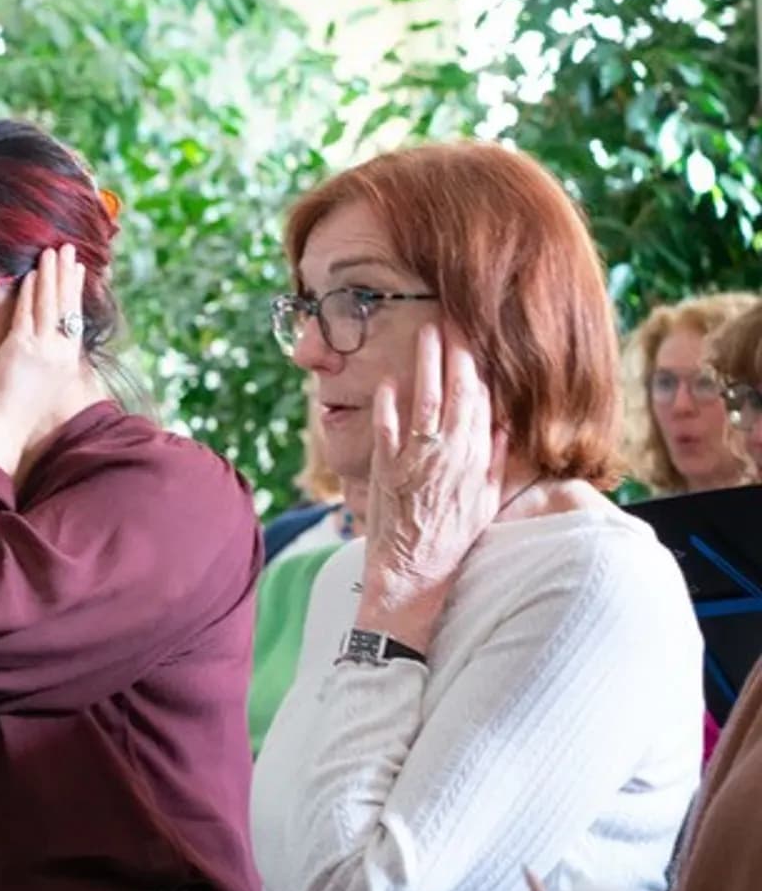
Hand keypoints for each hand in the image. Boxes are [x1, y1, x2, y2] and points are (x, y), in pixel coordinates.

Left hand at [0, 245, 107, 472]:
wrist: (3, 428)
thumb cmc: (17, 416)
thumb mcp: (40, 388)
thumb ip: (43, 368)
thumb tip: (39, 358)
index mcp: (66, 363)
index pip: (74, 319)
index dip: (75, 293)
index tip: (78, 272)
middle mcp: (60, 353)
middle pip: (67, 306)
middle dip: (67, 274)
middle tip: (69, 250)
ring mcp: (42, 349)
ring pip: (50, 304)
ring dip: (51, 275)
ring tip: (53, 251)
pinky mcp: (21, 347)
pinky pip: (28, 313)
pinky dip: (30, 292)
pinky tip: (32, 274)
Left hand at [360, 325, 507, 651]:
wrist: (413, 572)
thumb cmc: (451, 537)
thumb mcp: (485, 500)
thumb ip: (494, 460)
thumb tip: (505, 424)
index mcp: (473, 460)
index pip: (480, 403)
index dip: (479, 368)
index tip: (478, 338)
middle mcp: (446, 455)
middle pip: (453, 394)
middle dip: (453, 354)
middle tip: (452, 318)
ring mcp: (414, 460)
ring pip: (423, 402)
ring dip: (424, 365)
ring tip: (425, 331)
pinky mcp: (384, 469)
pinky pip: (385, 429)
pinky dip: (387, 404)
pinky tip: (387, 380)